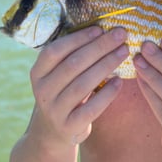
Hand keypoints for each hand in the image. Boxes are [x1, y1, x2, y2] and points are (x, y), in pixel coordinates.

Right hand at [29, 26, 128, 147]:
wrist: (52, 132)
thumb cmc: (63, 91)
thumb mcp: (58, 74)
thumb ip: (72, 55)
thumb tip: (102, 30)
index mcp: (37, 72)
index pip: (55, 50)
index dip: (78, 38)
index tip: (100, 29)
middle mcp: (43, 91)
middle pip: (73, 64)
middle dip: (100, 47)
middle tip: (121, 35)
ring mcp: (55, 110)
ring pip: (83, 84)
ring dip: (107, 65)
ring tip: (123, 52)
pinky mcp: (69, 127)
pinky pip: (91, 108)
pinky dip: (107, 94)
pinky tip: (120, 81)